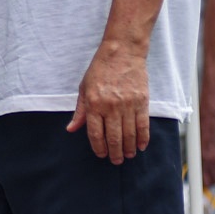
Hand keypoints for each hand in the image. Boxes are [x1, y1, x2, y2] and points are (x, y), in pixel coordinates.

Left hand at [67, 43, 149, 163]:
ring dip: (129, 148)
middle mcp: (110, 107)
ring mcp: (127, 105)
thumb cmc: (100, 70)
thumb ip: (80, 111)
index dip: (98, 147)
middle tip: (116, 161)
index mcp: (93, 104)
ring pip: (129, 134)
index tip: (101, 155)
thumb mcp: (84, 89)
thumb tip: (71, 129)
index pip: (95, 133)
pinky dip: (143, 138)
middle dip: (115, 153)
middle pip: (113, 137)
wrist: (122, 52)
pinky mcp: (142, 101)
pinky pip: (143, 124)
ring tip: (128, 155)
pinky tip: (141, 146)